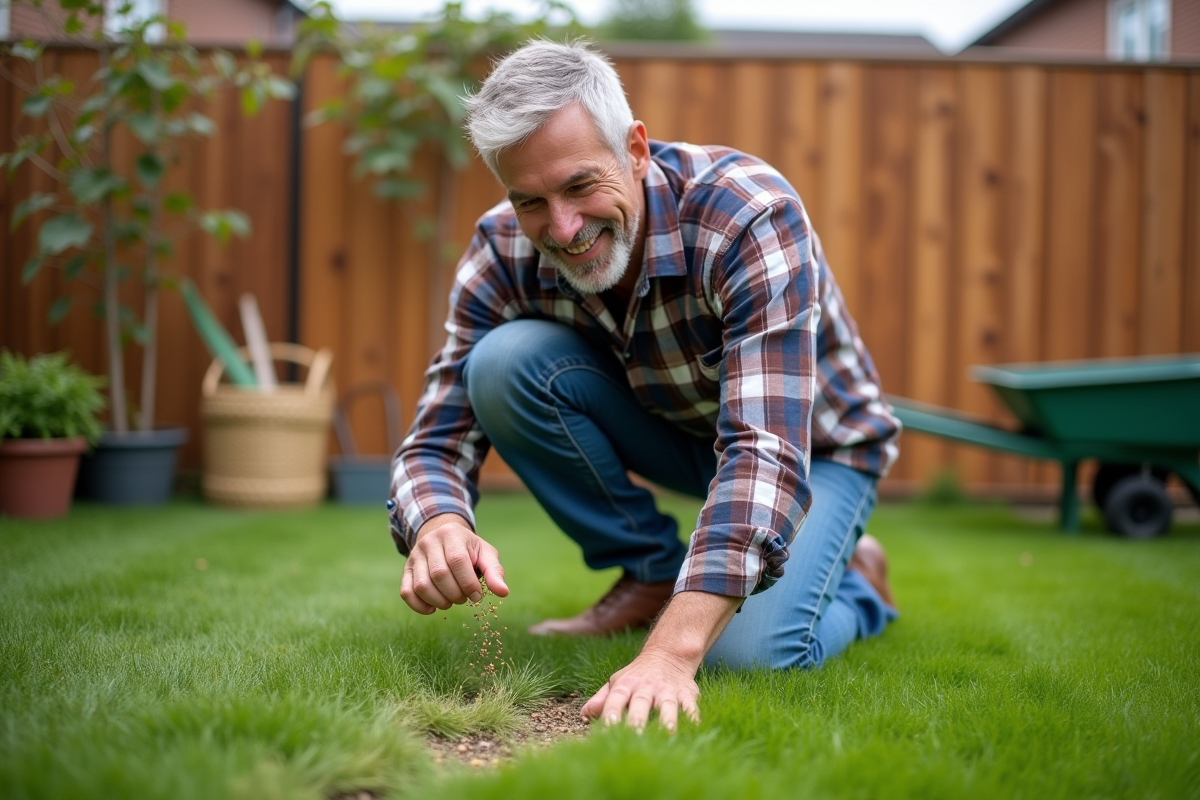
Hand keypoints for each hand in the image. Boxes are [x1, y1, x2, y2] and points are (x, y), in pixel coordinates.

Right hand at [400, 513, 507, 613]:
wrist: (443, 538)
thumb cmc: (469, 549)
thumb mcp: (485, 553)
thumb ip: (494, 571)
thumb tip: (503, 592)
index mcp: (451, 534)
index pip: (457, 561)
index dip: (468, 583)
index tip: (477, 595)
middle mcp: (429, 542)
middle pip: (439, 575)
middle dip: (456, 594)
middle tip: (464, 598)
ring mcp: (415, 556)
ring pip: (422, 586)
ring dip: (439, 602)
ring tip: (451, 602)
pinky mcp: (406, 570)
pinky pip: (406, 592)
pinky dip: (420, 606)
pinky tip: (434, 608)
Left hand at [581, 650, 699, 732]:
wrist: (669, 654)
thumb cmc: (637, 675)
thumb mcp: (617, 682)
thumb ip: (602, 699)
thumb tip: (583, 714)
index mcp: (627, 685)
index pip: (616, 697)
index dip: (611, 710)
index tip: (608, 725)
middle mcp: (647, 687)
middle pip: (641, 703)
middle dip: (638, 719)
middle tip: (634, 736)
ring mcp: (667, 690)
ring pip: (668, 705)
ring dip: (667, 719)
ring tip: (667, 733)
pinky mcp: (686, 694)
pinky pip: (690, 705)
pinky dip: (692, 716)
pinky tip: (692, 728)